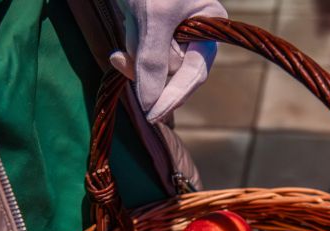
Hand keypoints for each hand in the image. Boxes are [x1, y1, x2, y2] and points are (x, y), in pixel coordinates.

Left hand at [110, 0, 227, 122]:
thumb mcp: (152, 16)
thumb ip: (152, 61)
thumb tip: (150, 104)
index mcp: (210, 26)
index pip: (194, 73)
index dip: (173, 96)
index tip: (152, 115)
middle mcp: (196, 35)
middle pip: (173, 74)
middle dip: (147, 69)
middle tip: (122, 59)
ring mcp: (174, 37)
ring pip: (154, 68)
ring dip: (134, 57)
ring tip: (124, 34)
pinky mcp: (152, 37)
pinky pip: (141, 58)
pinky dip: (129, 55)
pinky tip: (119, 46)